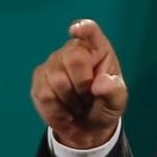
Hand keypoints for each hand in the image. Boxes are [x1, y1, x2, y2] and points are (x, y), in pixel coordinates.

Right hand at [30, 19, 127, 148]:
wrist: (86, 127)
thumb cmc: (104, 106)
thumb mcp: (117, 102)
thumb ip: (114, 91)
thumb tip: (102, 82)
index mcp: (98, 50)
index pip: (91, 33)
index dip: (84, 29)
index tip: (78, 30)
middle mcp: (73, 51)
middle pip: (73, 58)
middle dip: (83, 84)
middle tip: (89, 97)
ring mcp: (52, 64)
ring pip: (57, 81)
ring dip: (71, 101)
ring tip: (78, 105)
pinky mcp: (38, 80)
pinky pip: (45, 96)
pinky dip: (58, 110)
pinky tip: (65, 112)